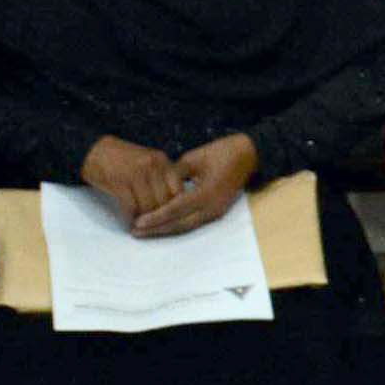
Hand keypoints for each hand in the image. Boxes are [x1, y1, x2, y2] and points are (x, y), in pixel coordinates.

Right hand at [82, 136, 176, 220]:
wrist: (93, 150)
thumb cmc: (122, 159)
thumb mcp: (148, 162)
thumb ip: (162, 178)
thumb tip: (176, 203)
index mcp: (162, 161)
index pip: (178, 190)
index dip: (175, 206)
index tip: (169, 217)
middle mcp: (152, 165)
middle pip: (165, 200)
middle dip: (159, 215)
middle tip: (154, 225)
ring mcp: (136, 173)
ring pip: (149, 206)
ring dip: (144, 218)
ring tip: (141, 225)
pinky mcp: (119, 181)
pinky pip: (131, 206)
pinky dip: (130, 216)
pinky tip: (128, 221)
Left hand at [133, 133, 257, 236]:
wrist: (249, 155)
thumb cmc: (221, 152)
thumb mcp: (193, 159)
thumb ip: (174, 175)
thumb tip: (157, 186)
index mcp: (207, 193)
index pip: (175, 209)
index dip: (156, 217)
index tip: (137, 221)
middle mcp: (212, 207)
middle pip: (180, 224)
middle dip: (157, 229)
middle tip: (135, 232)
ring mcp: (216, 211)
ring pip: (186, 226)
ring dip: (165, 230)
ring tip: (145, 232)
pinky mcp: (216, 211)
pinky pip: (193, 222)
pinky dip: (176, 225)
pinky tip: (163, 225)